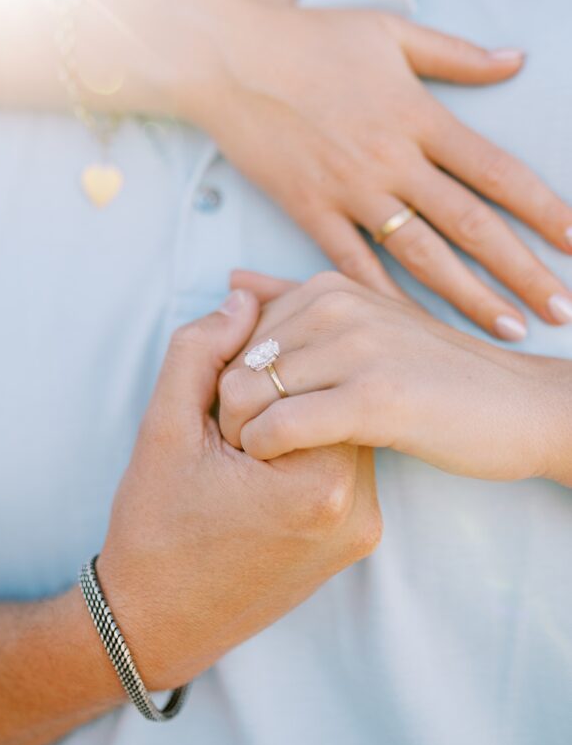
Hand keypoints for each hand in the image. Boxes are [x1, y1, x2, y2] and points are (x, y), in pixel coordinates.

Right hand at [97, 289, 379, 692]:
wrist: (155, 623)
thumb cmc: (155, 527)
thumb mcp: (164, 426)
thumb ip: (201, 349)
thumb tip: (245, 295)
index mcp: (317, 481)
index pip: (310, 372)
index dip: (259, 368)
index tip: (217, 406)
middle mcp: (358, 508)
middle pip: (332, 397)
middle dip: (282, 389)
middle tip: (226, 419)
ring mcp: (363, 530)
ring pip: (338, 426)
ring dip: (296, 416)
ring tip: (240, 448)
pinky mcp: (356, 540)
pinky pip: (342, 465)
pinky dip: (306, 449)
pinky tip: (258, 469)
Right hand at [152, 0, 571, 338]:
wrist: (227, 59)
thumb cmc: (309, 39)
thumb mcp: (389, 31)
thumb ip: (455, 54)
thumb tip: (517, 59)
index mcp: (417, 115)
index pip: (495, 171)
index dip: (543, 208)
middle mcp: (391, 159)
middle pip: (470, 225)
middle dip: (523, 271)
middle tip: (563, 309)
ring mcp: (348, 190)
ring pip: (420, 255)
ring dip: (469, 296)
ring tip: (510, 329)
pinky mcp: (308, 211)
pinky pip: (353, 265)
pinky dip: (386, 298)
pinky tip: (416, 329)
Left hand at [218, 271, 571, 486]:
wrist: (517, 404)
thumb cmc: (434, 371)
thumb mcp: (364, 320)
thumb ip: (294, 299)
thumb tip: (232, 282)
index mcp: (328, 286)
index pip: (232, 333)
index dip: (227, 380)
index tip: (248, 414)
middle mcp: (336, 305)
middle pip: (230, 364)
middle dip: (227, 412)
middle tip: (249, 445)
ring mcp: (357, 348)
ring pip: (245, 392)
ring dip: (242, 436)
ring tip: (267, 457)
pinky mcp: (375, 398)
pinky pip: (281, 426)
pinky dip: (266, 450)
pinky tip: (283, 462)